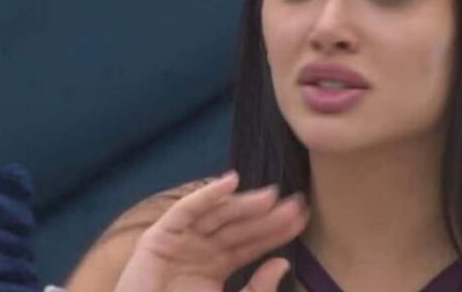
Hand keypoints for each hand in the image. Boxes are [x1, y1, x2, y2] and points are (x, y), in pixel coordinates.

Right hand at [114, 172, 309, 291]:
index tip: (302, 219)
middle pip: (238, 227)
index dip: (276, 231)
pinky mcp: (159, 238)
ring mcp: (180, 242)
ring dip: (244, 203)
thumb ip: (257, 291)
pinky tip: (231, 182)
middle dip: (267, 215)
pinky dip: (206, 195)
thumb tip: (282, 263)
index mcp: (216, 266)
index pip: (251, 243)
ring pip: (217, 216)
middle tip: (296, 203)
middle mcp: (199, 250)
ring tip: (272, 196)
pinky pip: (185, 211)